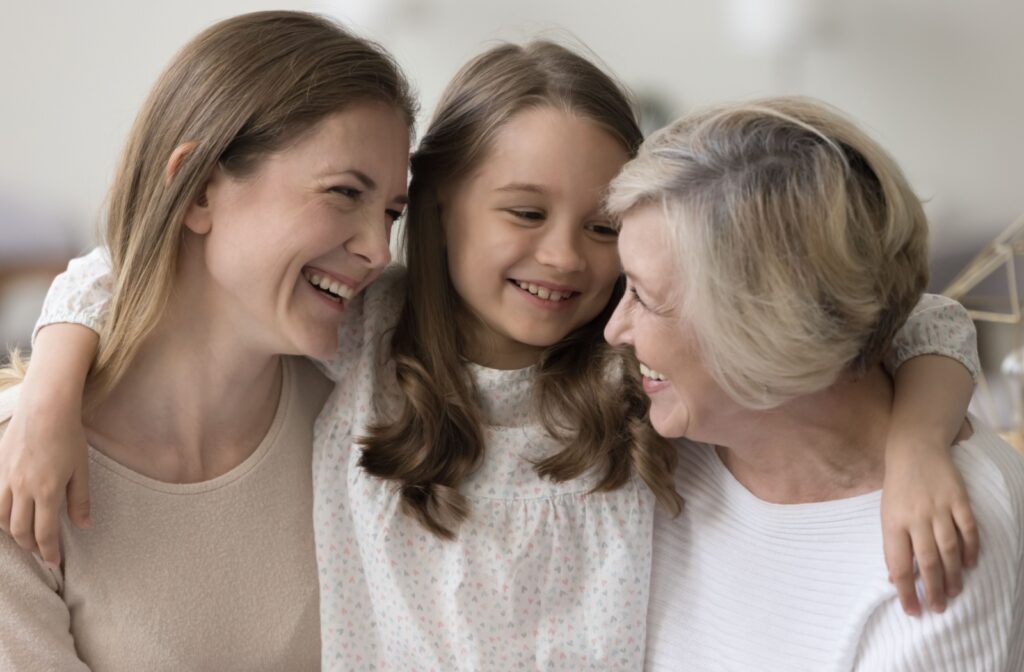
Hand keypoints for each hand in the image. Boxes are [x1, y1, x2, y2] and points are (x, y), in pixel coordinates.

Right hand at [0, 399, 90, 566]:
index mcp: (47, 491)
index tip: (54, 563)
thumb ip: (80, 500)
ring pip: (0, 519)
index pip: (45, 533)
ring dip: (12, 533)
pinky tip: (7, 517)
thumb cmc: (68, 436)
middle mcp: (22, 489)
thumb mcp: (81, 470)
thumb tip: (83, 526)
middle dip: (31, 547)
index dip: (49, 553)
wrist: (44, 408)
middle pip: (20, 530)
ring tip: (25, 537)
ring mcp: (6, 479)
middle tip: (41, 553)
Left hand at [881, 426, 977, 616]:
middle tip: (938, 608)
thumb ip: (893, 545)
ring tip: (954, 592)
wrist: (914, 449)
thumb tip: (895, 579)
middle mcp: (916, 518)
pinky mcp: (958, 500)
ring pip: (949, 549)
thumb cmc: (898, 487)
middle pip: (926, 561)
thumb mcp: (886, 514)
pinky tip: (970, 564)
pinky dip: (971, 549)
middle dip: (933, 589)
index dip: (905, 590)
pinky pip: (968, 529)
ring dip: (953, 574)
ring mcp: (939, 508)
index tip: (912, 610)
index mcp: (892, 522)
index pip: (897, 564)